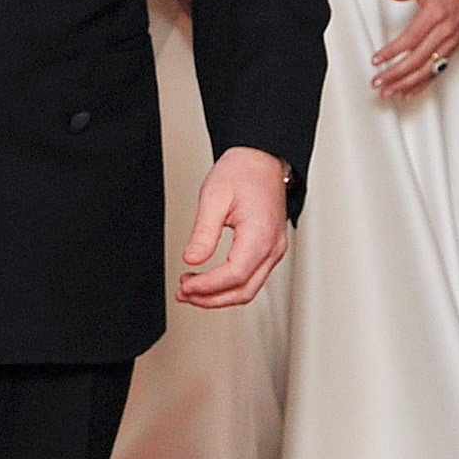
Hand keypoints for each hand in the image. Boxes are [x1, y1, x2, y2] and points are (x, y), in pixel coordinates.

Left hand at [177, 147, 289, 308]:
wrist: (261, 160)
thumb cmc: (243, 173)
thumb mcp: (214, 197)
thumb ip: (203, 232)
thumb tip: (192, 260)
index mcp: (260, 234)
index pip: (234, 275)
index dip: (207, 286)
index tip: (186, 284)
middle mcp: (272, 247)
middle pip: (243, 291)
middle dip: (211, 298)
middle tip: (184, 293)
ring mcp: (274, 250)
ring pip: (248, 289)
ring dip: (219, 296)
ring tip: (192, 290)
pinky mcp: (269, 250)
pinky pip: (252, 278)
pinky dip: (229, 286)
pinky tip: (210, 282)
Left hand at [373, 0, 458, 100]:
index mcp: (436, 13)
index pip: (411, 38)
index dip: (392, 51)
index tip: (377, 59)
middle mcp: (445, 31)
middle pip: (417, 59)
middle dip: (396, 74)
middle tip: (378, 82)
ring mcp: (450, 42)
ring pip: (427, 69)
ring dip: (407, 84)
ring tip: (389, 92)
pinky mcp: (453, 48)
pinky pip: (436, 70)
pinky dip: (422, 84)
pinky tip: (408, 92)